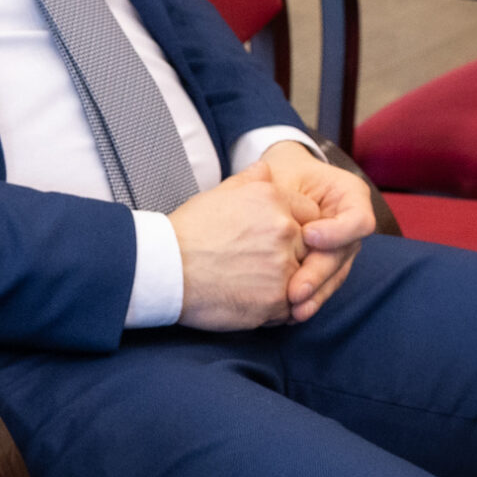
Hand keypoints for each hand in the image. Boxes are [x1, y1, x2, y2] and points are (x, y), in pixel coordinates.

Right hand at [170, 168, 307, 328]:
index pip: (309, 212)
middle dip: (293, 255)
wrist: (167, 269)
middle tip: (262, 263)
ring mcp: (284, 266)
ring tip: (255, 283)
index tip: (277, 239)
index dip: (295, 226)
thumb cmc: (188, 231)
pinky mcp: (277, 299)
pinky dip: (278, 307)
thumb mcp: (218, 193)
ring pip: (303, 276)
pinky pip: (293, 306)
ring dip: (287, 282)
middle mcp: (284, 229)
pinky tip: (252, 299)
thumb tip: (266, 169)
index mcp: (273, 199)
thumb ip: (251, 180)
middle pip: (310, 246)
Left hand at [247, 140, 374, 321]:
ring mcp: (342, 249)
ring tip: (293, 310)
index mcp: (351, 196)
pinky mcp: (327, 267)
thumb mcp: (280, 173)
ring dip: (315, 295)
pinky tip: (291, 314)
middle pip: (344, 255)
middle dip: (319, 274)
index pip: (358, 220)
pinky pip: (323, 286)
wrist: (278, 187)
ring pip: (334, 276)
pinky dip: (309, 300)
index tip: (307, 236)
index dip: (337, 232)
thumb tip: (266, 186)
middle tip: (295, 290)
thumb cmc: (280, 175)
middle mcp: (352, 226)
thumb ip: (276, 182)